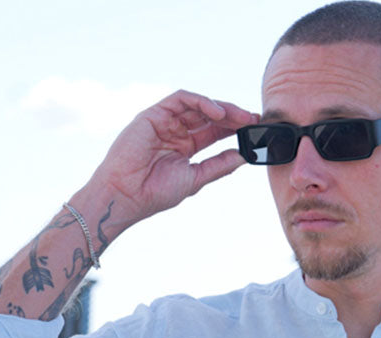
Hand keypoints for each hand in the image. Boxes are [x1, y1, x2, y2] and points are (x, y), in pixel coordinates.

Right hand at [83, 90, 258, 232]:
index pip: (214, 132)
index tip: (255, 129)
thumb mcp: (195, 179)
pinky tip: (217, 113)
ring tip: (240, 116)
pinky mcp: (154, 113)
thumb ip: (218, 165)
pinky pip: (181, 98)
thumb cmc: (155, 193)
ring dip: (221, 108)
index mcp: (185, 148)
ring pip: (197, 105)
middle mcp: (176, 132)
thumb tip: (244, 157)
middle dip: (233, 116)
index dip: (234, 128)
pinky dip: (201, 102)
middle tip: (253, 119)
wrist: (126, 196)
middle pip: (209, 116)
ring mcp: (165, 121)